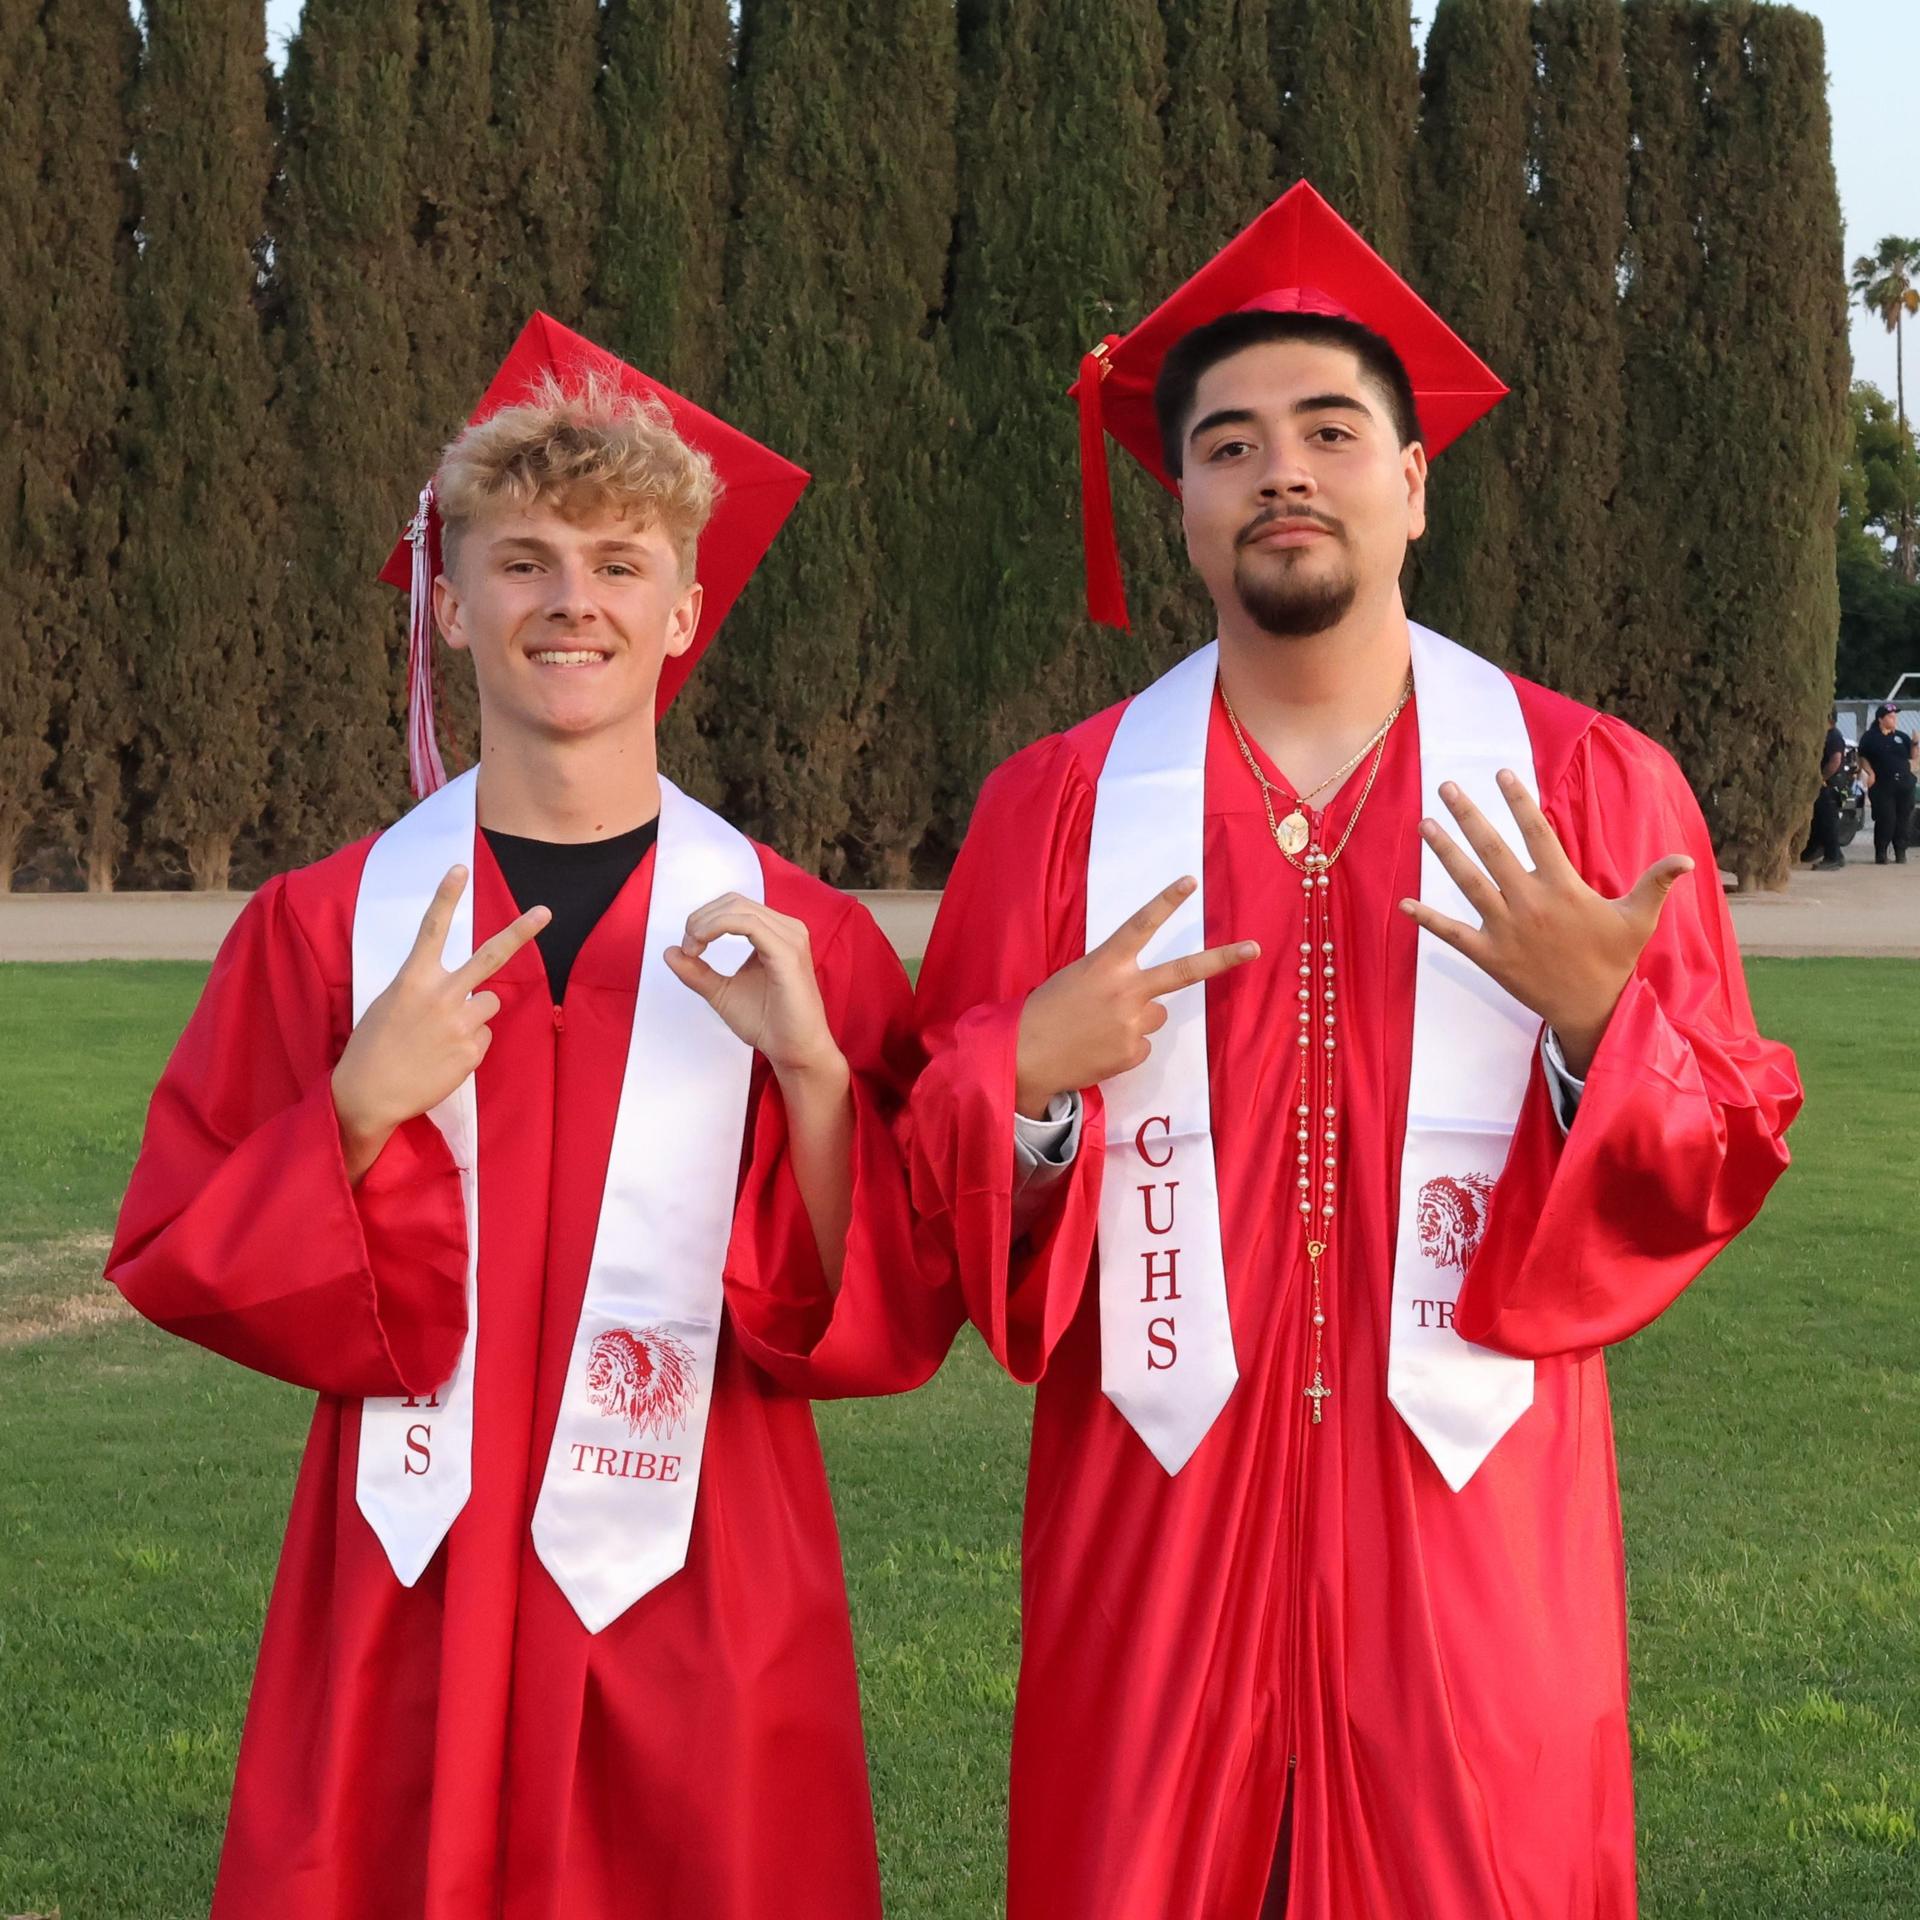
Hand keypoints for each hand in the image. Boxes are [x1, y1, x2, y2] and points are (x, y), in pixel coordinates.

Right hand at [331, 865, 548, 1179]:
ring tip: (442, 1035)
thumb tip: (467, 991)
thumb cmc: (374, 1046)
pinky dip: (468, 1044)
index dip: (446, 896)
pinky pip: (483, 1037)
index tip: (460, 867)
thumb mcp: (390, 1004)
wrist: (367, 1094)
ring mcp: (461, 1024)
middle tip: (545, 911)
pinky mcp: (473, 1051)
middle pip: (489, 956)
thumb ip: (428, 989)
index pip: (432, 928)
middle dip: (520, 932)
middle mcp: (441, 996)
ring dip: (474, 1014)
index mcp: (413, 979)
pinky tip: (442, 1057)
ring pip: (489, 1003)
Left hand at [665, 894, 845, 1088]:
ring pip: (739, 908)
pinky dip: (718, 927)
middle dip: (701, 919)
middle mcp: (787, 930)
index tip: (688, 950)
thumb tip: (670, 951)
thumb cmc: (769, 1023)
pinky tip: (702, 945)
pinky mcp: (787, 953)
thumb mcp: (721, 992)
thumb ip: (697, 972)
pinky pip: (749, 924)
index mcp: (776, 934)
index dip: (703, 919)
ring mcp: (790, 939)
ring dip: (706, 923)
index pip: (733, 907)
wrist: (794, 1052)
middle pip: (734, 902)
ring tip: (693, 949)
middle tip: (688, 949)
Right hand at [1014, 876, 1260, 1118]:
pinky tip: (1100, 1047)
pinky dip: (1126, 1046)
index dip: (1166, 901)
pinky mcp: (1134, 1052)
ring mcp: (1133, 1023)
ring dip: (1138, 1019)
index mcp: (1106, 964)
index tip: (1190, 881)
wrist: (1026, 1055)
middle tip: (1254, 948)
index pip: (1141, 925)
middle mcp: (1126, 990)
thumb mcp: (1076, 978)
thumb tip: (1145, 996)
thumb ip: (1113, 977)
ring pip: (1156, 1015)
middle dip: (1222, 959)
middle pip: (1184, 971)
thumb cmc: (1046, 1011)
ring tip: (1102, 1027)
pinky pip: (1142, 1044)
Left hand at [1398, 771, 1691, 1076]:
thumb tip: (1685, 858)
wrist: (1591, 1009)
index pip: (1537, 833)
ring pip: (1468, 883)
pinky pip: (1452, 934)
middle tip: (1446, 786)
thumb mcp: (1639, 918)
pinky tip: (1403, 902)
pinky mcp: (1489, 955)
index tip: (1502, 774)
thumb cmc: (1613, 959)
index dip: (1519, 802)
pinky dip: (1426, 919)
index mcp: (1562, 887)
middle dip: (1469, 815)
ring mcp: (1505, 929)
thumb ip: (1656, 882)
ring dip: (1444, 852)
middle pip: (1493, 850)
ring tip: (1424, 824)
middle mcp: (1529, 903)